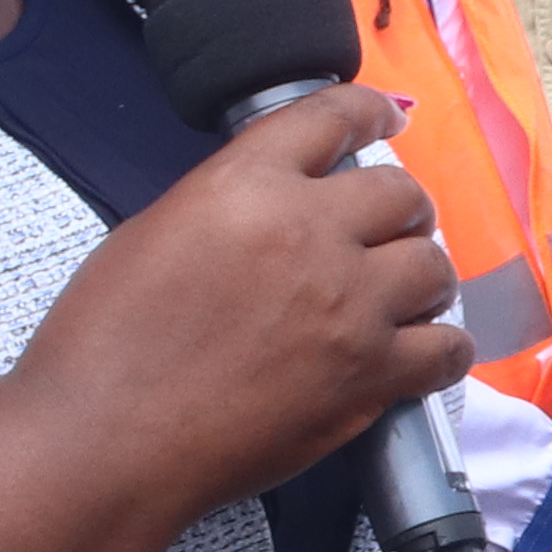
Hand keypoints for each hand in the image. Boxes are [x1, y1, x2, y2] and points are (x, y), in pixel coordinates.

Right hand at [4, 87, 465, 527]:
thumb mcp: (155, 232)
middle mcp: (309, 232)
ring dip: (421, 276)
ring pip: (433, 266)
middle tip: (385, 232)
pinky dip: (440, 348)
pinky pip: (446, 348)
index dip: (369, 112)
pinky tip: (421, 351)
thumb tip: (279, 205)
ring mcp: (349, 306)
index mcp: (246, 184)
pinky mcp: (369, 376)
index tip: (387, 119)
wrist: (106, 439)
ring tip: (400, 295)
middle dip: (399, 210)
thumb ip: (231, 204)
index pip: (333, 116)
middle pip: (402, 193)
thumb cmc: (105, 345)